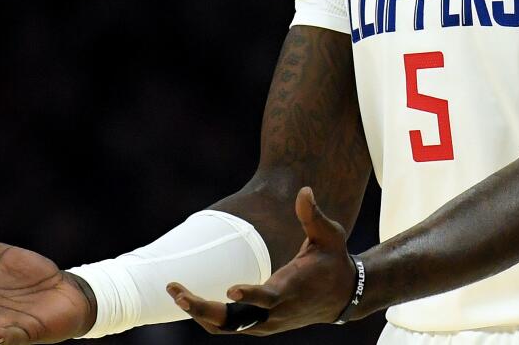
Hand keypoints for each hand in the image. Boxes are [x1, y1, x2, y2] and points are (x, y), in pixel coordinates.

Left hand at [166, 187, 355, 334]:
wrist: (343, 296)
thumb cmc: (333, 260)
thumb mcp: (330, 235)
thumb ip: (313, 215)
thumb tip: (305, 190)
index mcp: (293, 288)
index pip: (269, 298)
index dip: (250, 295)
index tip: (230, 289)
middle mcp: (277, 312)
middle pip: (236, 320)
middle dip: (204, 308)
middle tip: (177, 291)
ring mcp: (268, 323)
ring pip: (227, 327)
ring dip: (199, 312)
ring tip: (175, 291)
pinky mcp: (261, 325)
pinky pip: (229, 326)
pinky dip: (208, 317)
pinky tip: (189, 301)